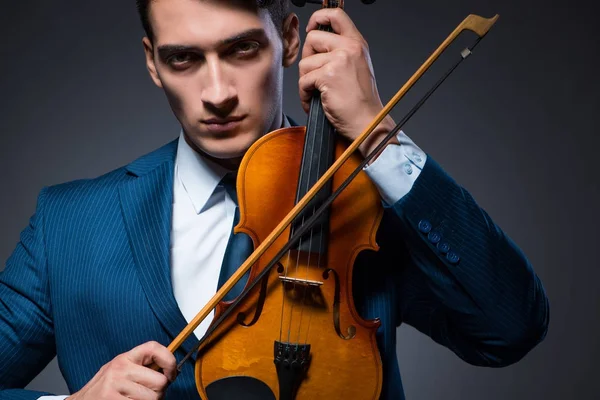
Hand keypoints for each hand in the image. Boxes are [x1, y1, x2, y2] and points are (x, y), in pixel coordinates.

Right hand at [67, 341, 176, 399]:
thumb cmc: (105, 389)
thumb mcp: (121, 371)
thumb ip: (141, 367)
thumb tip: (170, 371)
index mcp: (124, 358)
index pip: (154, 348)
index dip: (169, 360)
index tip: (171, 373)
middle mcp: (120, 369)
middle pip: (160, 382)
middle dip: (158, 392)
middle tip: (146, 394)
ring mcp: (115, 385)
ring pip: (153, 398)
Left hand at [298, 7, 397, 159]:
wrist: (368, 122)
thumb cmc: (361, 101)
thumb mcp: (357, 66)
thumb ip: (341, 51)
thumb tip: (315, 45)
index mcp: (357, 43)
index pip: (336, 15)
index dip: (318, 17)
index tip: (311, 28)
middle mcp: (349, 48)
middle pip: (312, 38)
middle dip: (307, 57)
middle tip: (314, 74)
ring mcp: (339, 60)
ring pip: (305, 62)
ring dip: (305, 80)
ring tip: (316, 93)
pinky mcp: (328, 76)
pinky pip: (303, 80)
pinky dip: (304, 94)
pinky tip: (313, 101)